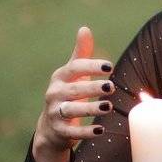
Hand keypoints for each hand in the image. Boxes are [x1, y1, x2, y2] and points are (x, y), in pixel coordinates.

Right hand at [31, 25, 114, 161]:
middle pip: (74, 89)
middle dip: (92, 88)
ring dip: (90, 108)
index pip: (75, 68)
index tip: (110, 66)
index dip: (91, 66)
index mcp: (60, 77)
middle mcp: (54, 94)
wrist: (50, 127)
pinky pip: (72, 132)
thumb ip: (81, 54)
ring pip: (72, 110)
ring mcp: (55, 113)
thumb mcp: (72, 75)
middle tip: (111, 87)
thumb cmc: (67, 94)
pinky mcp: (59, 131)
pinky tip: (100, 130)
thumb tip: (84, 28)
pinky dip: (86, 132)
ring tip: (109, 106)